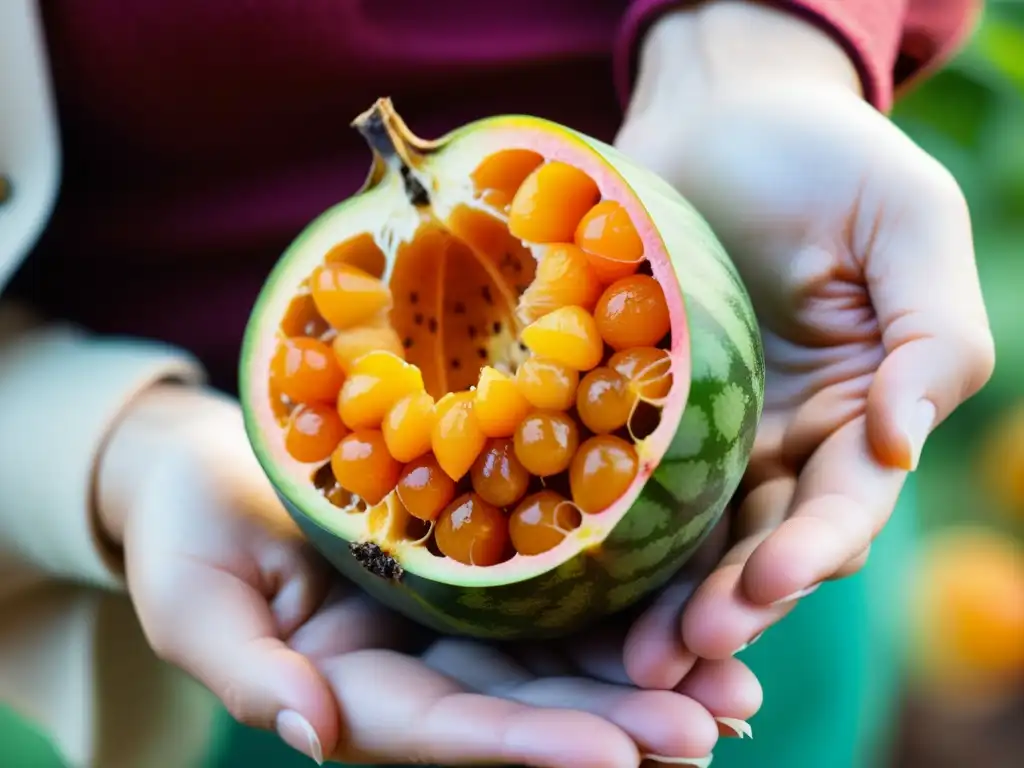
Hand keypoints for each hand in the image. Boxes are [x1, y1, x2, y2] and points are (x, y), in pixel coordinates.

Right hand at [97, 384, 758, 765]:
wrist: (209, 474)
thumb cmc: (185, 536)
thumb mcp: (193, 603)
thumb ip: (244, 671)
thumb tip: (307, 734)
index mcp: (353, 692)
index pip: (448, 733)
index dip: (530, 748)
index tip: (620, 756)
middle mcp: (420, 668)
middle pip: (526, 707)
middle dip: (621, 722)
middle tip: (717, 725)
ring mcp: (452, 620)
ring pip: (557, 657)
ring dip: (643, 675)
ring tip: (734, 687)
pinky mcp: (475, 566)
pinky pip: (554, 589)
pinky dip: (621, 604)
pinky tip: (691, 609)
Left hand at [615, 0, 994, 682]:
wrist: (723, 110)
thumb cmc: (827, 156)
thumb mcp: (909, 224)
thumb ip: (933, 337)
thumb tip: (901, 445)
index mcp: (857, 413)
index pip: (844, 504)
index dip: (811, 552)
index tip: (764, 587)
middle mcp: (781, 440)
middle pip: (761, 541)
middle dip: (726, 604)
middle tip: (676, 657)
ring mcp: (702, 430)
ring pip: (687, 533)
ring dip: (660, 597)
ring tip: (627, 657)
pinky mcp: (631, 406)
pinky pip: (618, 476)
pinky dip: (602, 531)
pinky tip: (568, 575)